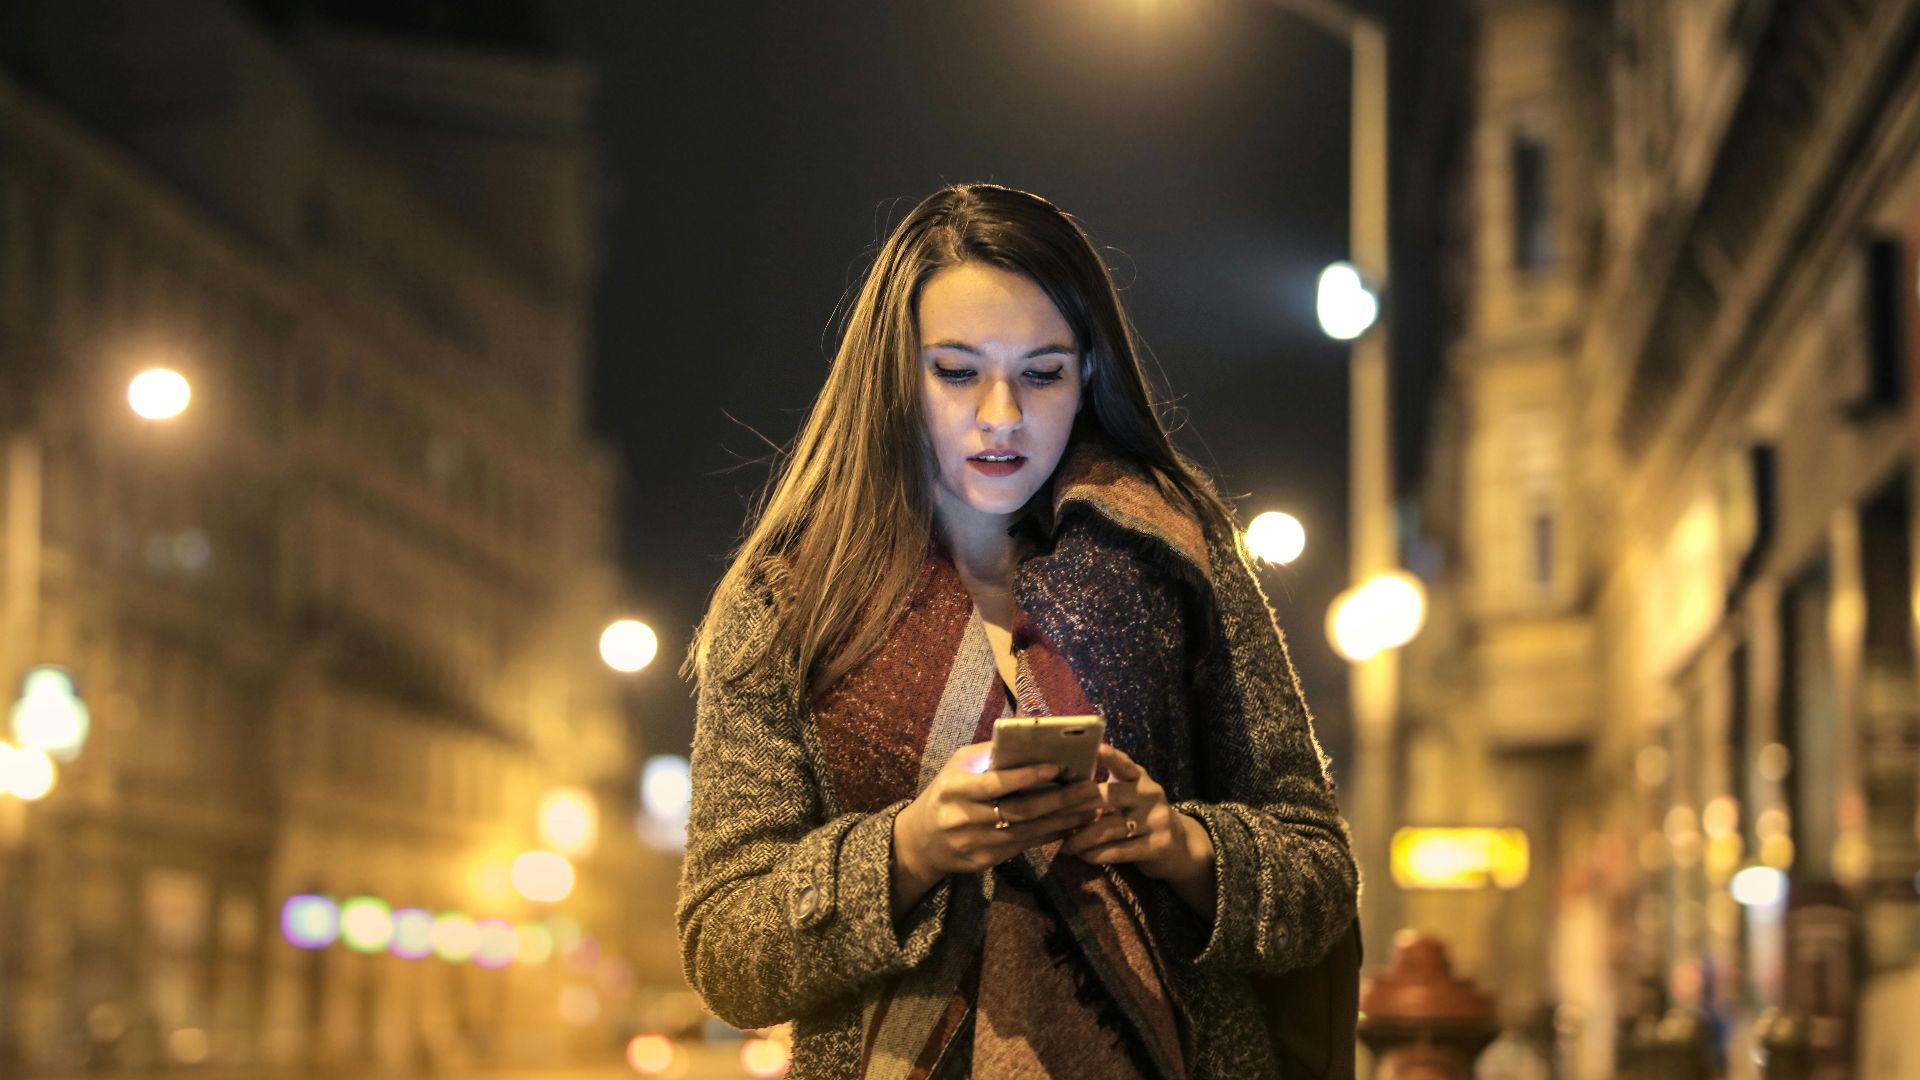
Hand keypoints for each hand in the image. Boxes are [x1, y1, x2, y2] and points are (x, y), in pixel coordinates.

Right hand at [895, 742, 1102, 879]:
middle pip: (1020, 811)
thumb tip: (1032, 741)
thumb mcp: (958, 767)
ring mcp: (976, 843)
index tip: (1059, 768)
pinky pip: (1024, 847)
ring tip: (1091, 808)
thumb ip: (991, 756)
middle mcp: (965, 818)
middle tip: (1092, 789)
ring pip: (1028, 832)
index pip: (996, 782)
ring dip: (1064, 820)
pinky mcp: (986, 861)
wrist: (921, 840)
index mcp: (956, 789)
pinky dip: (1051, 835)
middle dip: (1061, 800)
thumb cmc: (947, 792)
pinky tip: (1072, 825)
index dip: (1028, 776)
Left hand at [1060, 744, 1212, 882]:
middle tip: (1051, 816)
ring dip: (1082, 838)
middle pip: (1107, 797)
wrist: (1178, 846)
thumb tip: (1066, 779)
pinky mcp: (1158, 845)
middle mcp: (1150, 794)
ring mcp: (1156, 820)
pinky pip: (1120, 851)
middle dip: (1075, 807)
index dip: (1109, 756)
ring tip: (1064, 845)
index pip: (1123, 764)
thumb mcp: (1131, 795)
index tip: (1093, 749)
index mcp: (1140, 778)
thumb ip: (1108, 784)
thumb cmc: (1142, 816)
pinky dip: (1097, 855)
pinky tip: (1083, 856)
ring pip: (1109, 828)